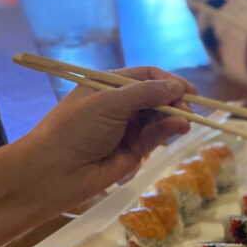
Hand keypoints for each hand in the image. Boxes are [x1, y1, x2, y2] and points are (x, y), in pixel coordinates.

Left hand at [17, 66, 195, 209]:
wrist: (56, 171)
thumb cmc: (76, 129)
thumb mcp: (109, 102)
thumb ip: (146, 93)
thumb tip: (177, 87)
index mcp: (108, 85)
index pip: (146, 75)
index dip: (168, 80)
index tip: (188, 89)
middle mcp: (120, 104)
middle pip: (157, 96)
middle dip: (175, 100)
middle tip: (191, 107)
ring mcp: (129, 127)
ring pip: (161, 116)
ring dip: (175, 116)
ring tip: (186, 121)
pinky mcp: (136, 149)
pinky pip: (158, 135)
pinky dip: (170, 130)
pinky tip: (179, 128)